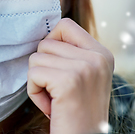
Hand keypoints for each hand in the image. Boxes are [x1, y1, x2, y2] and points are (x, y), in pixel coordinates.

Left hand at [27, 18, 113, 133]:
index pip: (65, 25)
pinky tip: (50, 105)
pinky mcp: (68, 81)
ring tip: (54, 98)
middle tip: (55, 89)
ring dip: (37, 81)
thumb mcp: (83, 75)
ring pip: (36, 58)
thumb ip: (70, 53)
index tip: (54, 63)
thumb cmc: (75, 110)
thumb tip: (43, 34)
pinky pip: (33, 74)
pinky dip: (34, 92)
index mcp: (101, 53)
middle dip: (42, 67)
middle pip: (45, 43)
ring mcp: (84, 68)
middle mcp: (97, 57)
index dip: (51, 41)